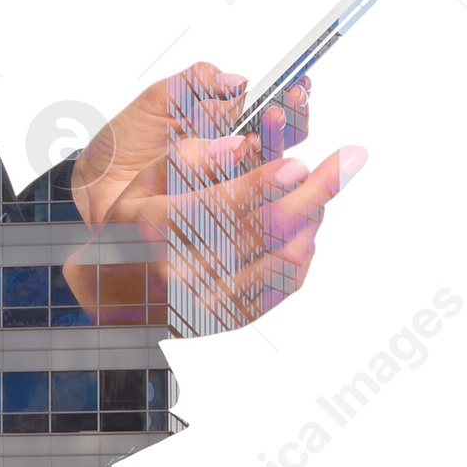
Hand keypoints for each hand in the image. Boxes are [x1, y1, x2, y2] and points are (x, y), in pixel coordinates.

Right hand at [62, 61, 365, 334]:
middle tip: (347, 161)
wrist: (119, 293)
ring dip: (313, 218)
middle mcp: (184, 271)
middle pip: (267, 230)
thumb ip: (187, 158)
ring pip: (285, 258)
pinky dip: (304, 250)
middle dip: (316, 192)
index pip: (222, 204)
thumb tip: (239, 147)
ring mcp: (211, 301)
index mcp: (157, 229)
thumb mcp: (142, 182)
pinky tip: (306, 224)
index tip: (299, 161)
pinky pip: (285, 284)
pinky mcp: (233, 319)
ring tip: (322, 190)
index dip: (266, 182)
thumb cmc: (132, 228)